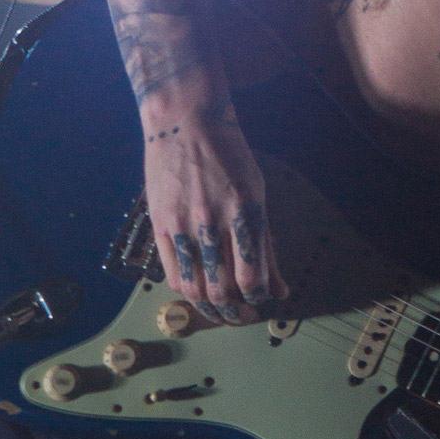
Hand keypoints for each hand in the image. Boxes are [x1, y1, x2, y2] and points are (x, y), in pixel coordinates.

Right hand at [144, 109, 287, 323]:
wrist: (184, 121)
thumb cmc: (227, 154)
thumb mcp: (257, 194)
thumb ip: (266, 244)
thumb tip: (279, 288)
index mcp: (246, 212)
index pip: (252, 278)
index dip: (258, 301)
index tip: (261, 303)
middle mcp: (214, 221)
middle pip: (222, 290)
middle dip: (235, 313)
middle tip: (241, 317)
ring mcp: (183, 224)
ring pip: (195, 288)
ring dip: (210, 308)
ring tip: (220, 311)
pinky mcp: (160, 224)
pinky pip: (171, 273)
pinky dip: (186, 291)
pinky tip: (196, 292)